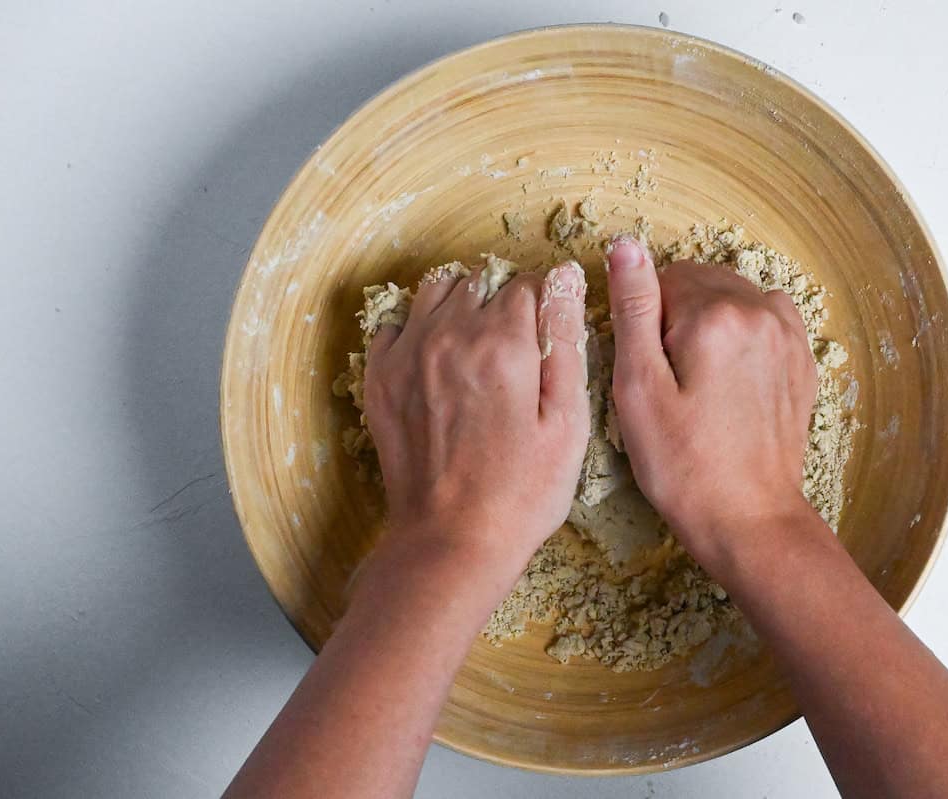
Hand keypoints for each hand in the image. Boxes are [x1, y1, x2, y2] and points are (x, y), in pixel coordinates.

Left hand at [362, 262, 589, 576]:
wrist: (451, 541)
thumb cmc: (522, 491)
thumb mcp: (567, 420)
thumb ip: (565, 340)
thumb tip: (565, 276)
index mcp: (503, 343)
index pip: (527, 285)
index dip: (543, 307)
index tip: (546, 339)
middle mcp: (449, 335)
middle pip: (479, 283)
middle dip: (501, 304)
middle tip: (514, 352)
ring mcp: (407, 355)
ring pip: (435, 293)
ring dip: (459, 307)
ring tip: (476, 349)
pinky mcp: (379, 379)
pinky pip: (395, 325)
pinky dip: (417, 331)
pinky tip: (436, 365)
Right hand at [605, 237, 820, 574]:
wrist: (749, 519)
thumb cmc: (683, 464)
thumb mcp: (638, 388)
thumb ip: (634, 308)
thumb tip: (626, 246)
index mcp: (715, 315)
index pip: (661, 280)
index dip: (643, 324)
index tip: (647, 371)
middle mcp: (760, 312)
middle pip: (699, 284)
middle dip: (676, 320)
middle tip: (669, 383)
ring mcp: (788, 335)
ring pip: (731, 299)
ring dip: (709, 326)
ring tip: (698, 383)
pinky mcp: (801, 359)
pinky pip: (763, 320)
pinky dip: (741, 336)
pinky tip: (728, 379)